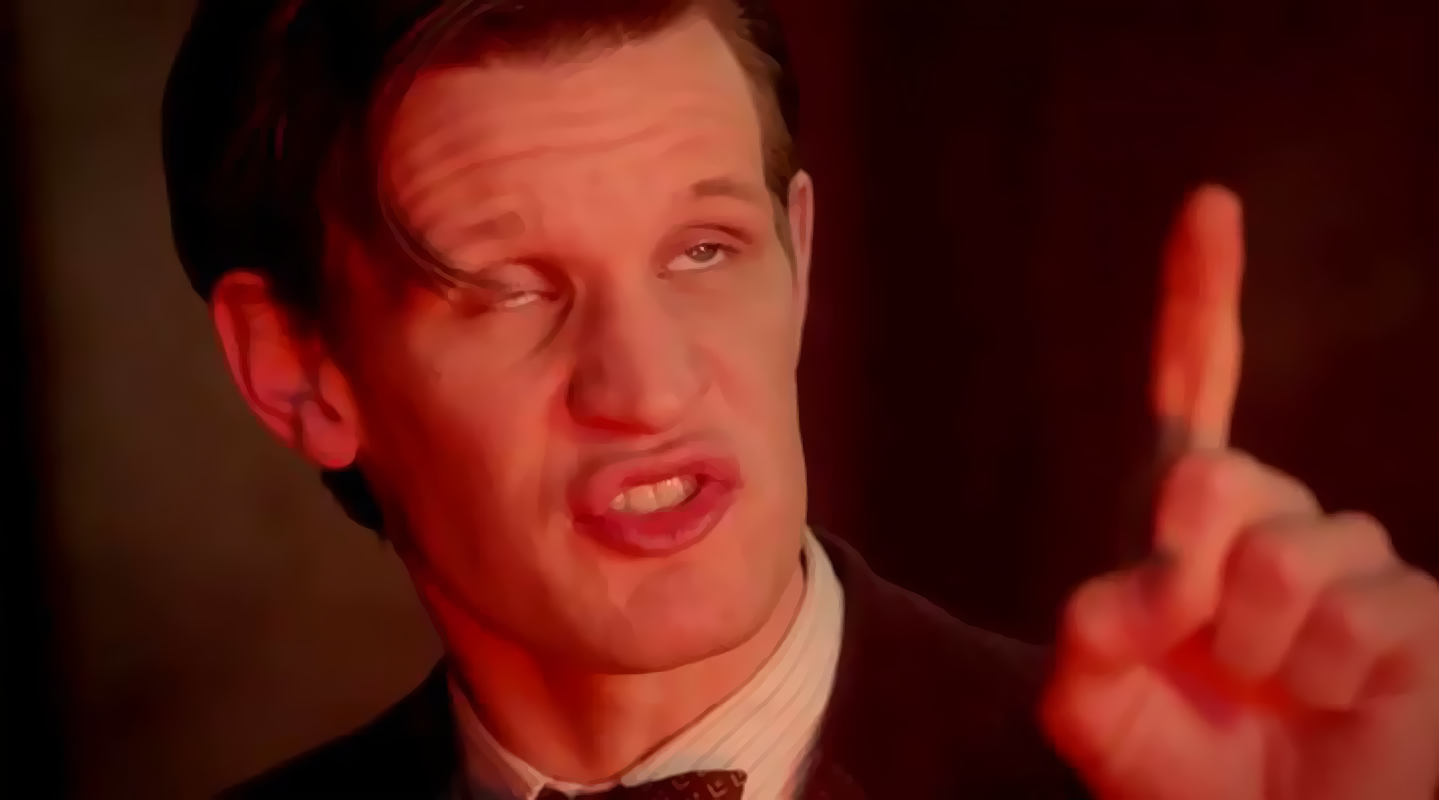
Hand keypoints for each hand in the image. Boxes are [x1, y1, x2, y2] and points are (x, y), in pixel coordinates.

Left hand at [1042, 186, 1438, 799]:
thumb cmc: (1175, 772)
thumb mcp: (1093, 709)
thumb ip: (1087, 645)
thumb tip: (1146, 587)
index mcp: (1185, 520)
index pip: (1191, 387)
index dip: (1199, 298)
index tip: (1210, 205)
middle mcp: (1272, 519)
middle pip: (1213, 481)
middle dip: (1187, 576)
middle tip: (1195, 651)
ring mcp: (1348, 560)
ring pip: (1288, 559)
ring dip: (1257, 651)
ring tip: (1269, 692)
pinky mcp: (1415, 613)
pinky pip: (1364, 615)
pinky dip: (1330, 677)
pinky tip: (1337, 704)